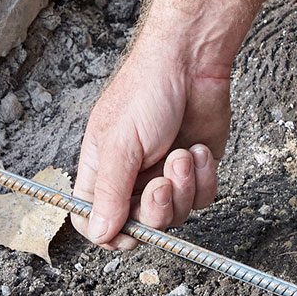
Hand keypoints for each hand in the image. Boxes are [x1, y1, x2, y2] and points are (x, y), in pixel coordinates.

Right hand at [72, 42, 229, 248]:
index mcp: (100, 169)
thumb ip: (110, 192)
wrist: (192, 62)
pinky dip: (204, 178)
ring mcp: (165, 176)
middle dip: (155, 209)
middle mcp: (131, 177)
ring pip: (174, 216)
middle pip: (139, 224)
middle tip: (162, 183)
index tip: (128, 232)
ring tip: (183, 156)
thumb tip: (100, 233)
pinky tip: (200, 151)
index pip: (92, 219)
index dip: (108, 233)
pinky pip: (201, 199)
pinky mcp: (196, 172)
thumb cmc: (147, 90)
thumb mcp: (119, 144)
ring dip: (183, 188)